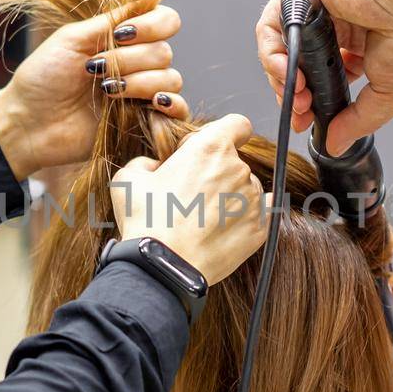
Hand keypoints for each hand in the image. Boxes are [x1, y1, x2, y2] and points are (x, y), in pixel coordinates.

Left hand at [0, 0, 190, 179]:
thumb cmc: (43, 78)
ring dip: (140, 82)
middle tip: (95, 69)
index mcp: (124, 39)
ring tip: (106, 91)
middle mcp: (138, 63)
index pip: (165, 21)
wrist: (29, 123)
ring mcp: (142, 93)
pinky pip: (179, 110)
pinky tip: (150, 104)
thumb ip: (113, 20)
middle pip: (164, 51)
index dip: (151, 25)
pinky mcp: (144, 122)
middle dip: (130, 59)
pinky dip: (171, 104)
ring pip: (171, 78)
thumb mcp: (72, 39)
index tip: (120, 35)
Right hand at [110, 115, 266, 284]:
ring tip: (203, 219)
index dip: (225, 133)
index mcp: (210, 148)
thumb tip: (157, 167)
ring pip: (247, 188)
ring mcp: (253, 199)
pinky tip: (232, 224)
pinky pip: (263, 212)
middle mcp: (238, 168)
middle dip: (217, 173)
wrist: (164, 266)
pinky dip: (250, 215)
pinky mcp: (260, 227)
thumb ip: (149, 162)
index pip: (237, 124)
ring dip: (231, 197)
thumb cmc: (147, 222)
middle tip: (192, 195)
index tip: (212, 148)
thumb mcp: (129, 178)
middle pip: (236, 161)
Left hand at [255, 0, 392, 154]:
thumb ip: (358, 120)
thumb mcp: (391, 91)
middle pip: (299, 65)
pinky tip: (287, 72)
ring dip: (283, 79)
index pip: (325, 76)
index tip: (307, 122)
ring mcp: (317, 7)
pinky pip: (272, 27)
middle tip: (300, 114)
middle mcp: (338, 23)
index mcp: (364, 43)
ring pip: (282, 49)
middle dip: (295, 95)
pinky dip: (272, 54)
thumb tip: (335, 145)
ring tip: (298, 96)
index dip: (313, 102)